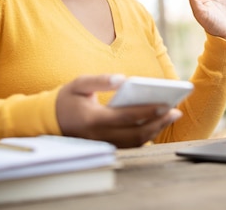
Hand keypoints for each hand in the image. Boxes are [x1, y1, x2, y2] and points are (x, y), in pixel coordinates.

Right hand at [55, 74, 181, 147]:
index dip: (147, 111)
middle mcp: (99, 136)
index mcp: (93, 119)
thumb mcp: (79, 83)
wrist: (49, 120)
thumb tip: (123, 79)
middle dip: (158, 123)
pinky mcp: (106, 146)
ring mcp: (103, 144)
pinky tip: (157, 124)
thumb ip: (101, 80)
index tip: (165, 104)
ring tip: (171, 116)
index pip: (126, 117)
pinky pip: (130, 144)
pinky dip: (146, 136)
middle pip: (135, 134)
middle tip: (175, 112)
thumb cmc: (67, 99)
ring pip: (135, 142)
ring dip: (155, 131)